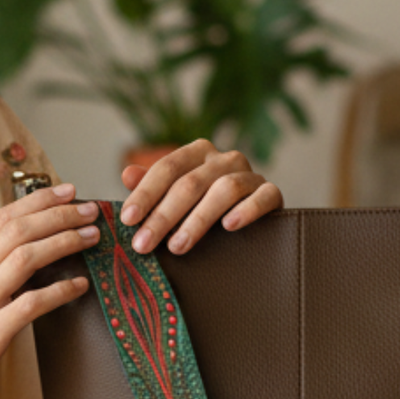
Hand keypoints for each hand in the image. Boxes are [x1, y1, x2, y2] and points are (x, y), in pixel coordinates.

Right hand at [0, 183, 95, 398]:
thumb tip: (20, 264)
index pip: (0, 219)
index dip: (36, 201)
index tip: (66, 191)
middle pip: (17, 229)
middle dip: (58, 213)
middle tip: (89, 209)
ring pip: (26, 257)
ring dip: (64, 241)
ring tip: (91, 237)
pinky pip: (31, 303)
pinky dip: (60, 291)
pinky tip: (80, 286)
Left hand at [118, 141, 282, 255]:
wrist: (252, 218)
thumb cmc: (204, 207)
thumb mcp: (175, 196)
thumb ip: (153, 186)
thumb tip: (127, 174)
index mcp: (197, 152)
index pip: (167, 167)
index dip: (146, 193)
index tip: (127, 220)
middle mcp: (224, 158)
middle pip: (190, 183)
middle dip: (163, 216)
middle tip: (144, 244)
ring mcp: (250, 174)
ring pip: (224, 189)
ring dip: (198, 220)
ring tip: (177, 246)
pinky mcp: (272, 193)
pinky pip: (264, 196)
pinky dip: (246, 210)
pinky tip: (229, 226)